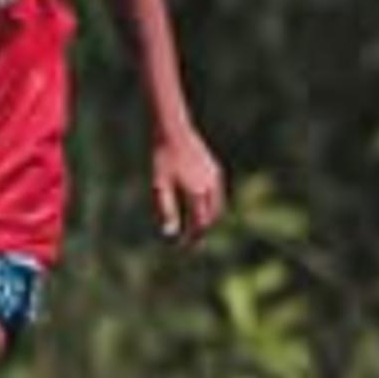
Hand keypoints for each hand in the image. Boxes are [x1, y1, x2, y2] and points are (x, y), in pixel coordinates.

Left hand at [153, 127, 227, 242]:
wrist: (174, 131)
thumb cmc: (162, 158)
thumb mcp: (160, 186)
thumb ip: (167, 210)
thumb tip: (170, 233)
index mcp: (196, 192)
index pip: (199, 223)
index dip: (192, 237)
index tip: (183, 246)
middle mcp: (210, 186)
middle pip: (211, 217)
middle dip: (202, 230)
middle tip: (192, 241)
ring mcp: (215, 177)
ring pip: (218, 206)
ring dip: (209, 218)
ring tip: (198, 227)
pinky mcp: (215, 170)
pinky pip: (218, 194)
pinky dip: (212, 205)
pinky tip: (201, 206)